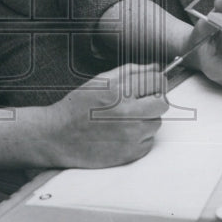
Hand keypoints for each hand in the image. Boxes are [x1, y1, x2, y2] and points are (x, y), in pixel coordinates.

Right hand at [43, 63, 167, 167]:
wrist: (58, 137)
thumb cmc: (77, 107)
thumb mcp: (100, 80)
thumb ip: (130, 71)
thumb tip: (155, 67)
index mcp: (119, 91)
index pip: (158, 81)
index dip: (154, 82)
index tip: (149, 85)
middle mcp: (128, 113)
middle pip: (163, 103)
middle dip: (153, 100)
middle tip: (138, 102)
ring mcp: (130, 136)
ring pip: (156, 122)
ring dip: (146, 119)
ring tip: (125, 119)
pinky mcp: (130, 154)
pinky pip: (149, 141)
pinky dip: (140, 137)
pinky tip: (122, 133)